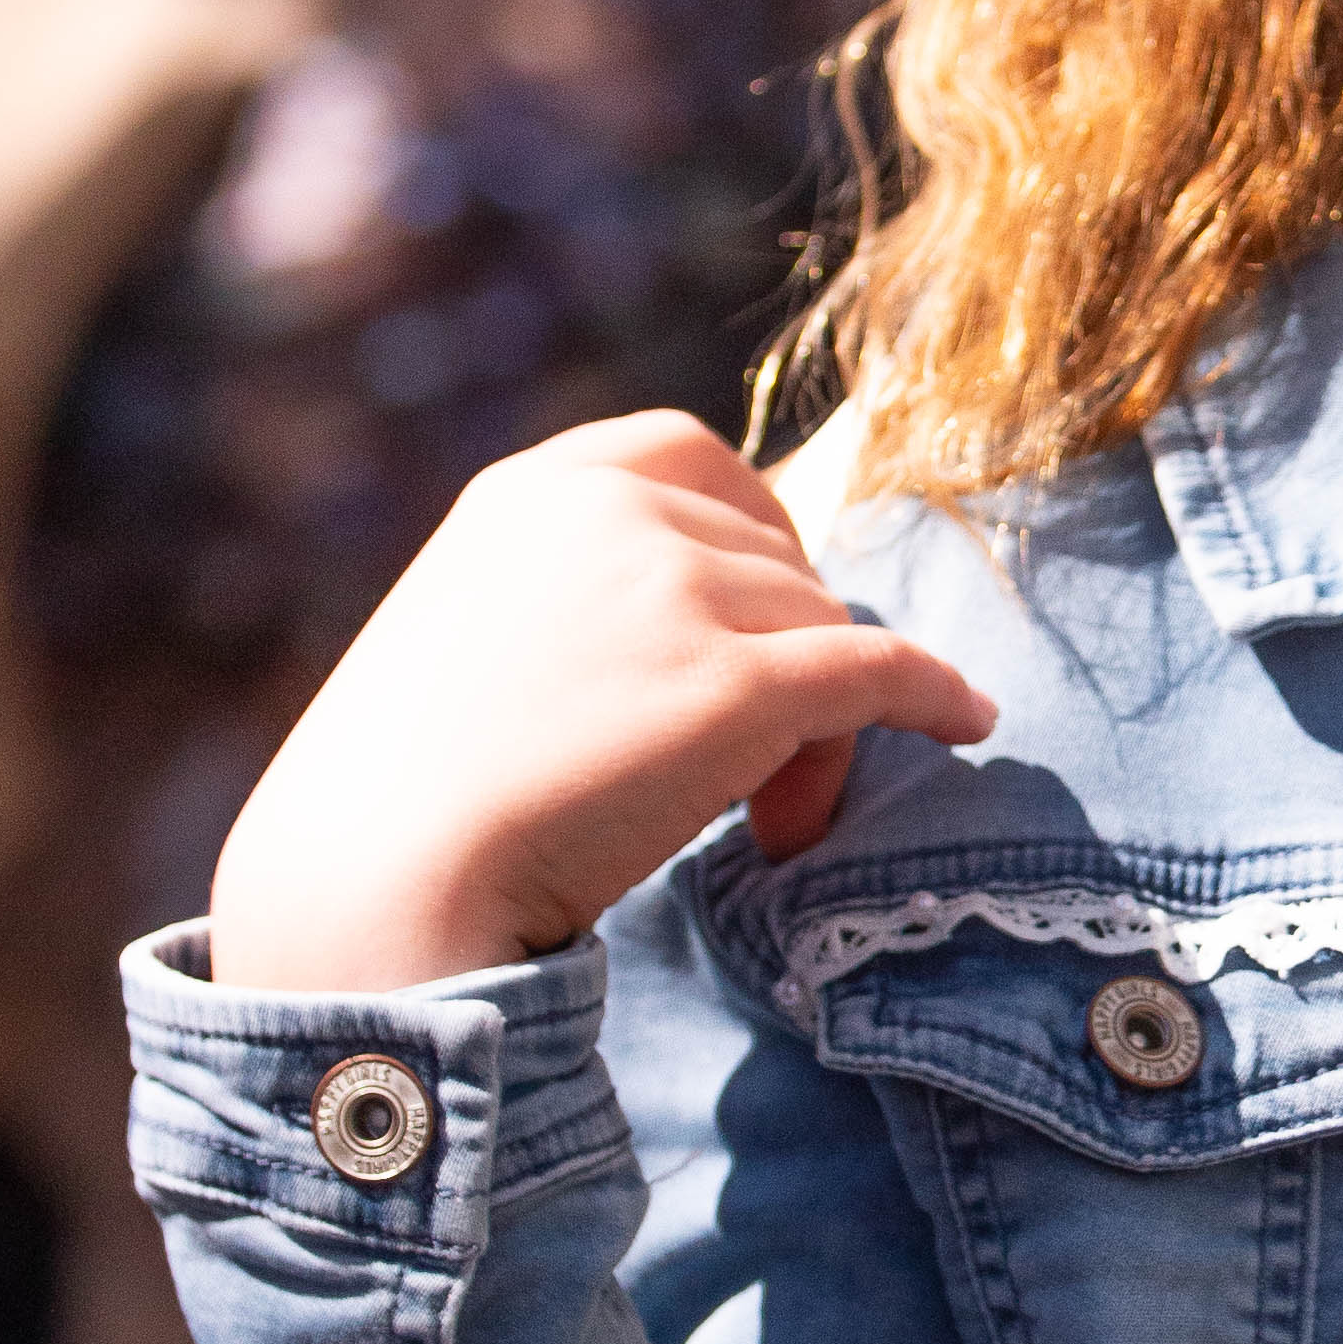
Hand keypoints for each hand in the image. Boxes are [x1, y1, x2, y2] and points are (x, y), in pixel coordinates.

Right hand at [207, 413, 993, 990]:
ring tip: (762, 827)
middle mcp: (611, 515)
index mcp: (535, 492)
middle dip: (778, 655)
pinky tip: (967, 723)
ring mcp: (676, 592)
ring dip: (815, 726)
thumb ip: (569, 600)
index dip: (750, 529)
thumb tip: (710, 629)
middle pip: (771, 561)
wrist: (375, 887)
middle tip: (745, 770)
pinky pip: (880, 672)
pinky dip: (934, 696)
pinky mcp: (735, 686)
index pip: (689, 456)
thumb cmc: (405, 799)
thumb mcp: (468, 639)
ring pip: (820, 629)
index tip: (763, 601)